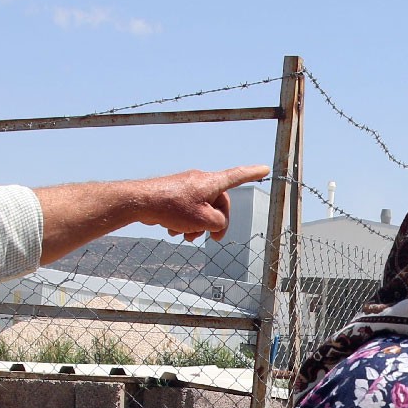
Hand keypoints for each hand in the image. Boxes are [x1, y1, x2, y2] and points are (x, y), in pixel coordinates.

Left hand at [136, 166, 271, 241]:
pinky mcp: (176, 194)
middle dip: (217, 222)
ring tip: (187, 237)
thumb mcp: (203, 220)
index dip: (253, 173)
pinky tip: (174, 232)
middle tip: (215, 239)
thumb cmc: (172, 208)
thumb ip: (219, 223)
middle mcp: (201, 181)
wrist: (141, 202)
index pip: (237, 176)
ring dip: (198, 225)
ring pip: (202, 209)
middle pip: (219, 202)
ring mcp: (187, 186)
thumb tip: (217, 222)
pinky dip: (186, 221)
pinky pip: (188, 209)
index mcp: (212, 183)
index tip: (265, 168)